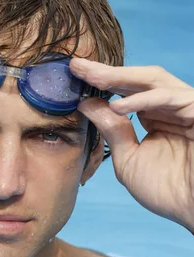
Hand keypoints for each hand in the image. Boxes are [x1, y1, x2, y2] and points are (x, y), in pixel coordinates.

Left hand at [70, 58, 193, 231]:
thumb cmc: (166, 190)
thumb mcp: (128, 159)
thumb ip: (111, 131)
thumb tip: (86, 103)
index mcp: (156, 116)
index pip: (127, 91)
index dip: (102, 82)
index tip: (74, 75)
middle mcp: (171, 107)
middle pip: (138, 80)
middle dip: (106, 73)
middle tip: (78, 66)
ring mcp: (186, 106)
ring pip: (153, 80)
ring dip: (120, 78)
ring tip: (92, 78)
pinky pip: (170, 97)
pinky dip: (143, 100)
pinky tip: (118, 107)